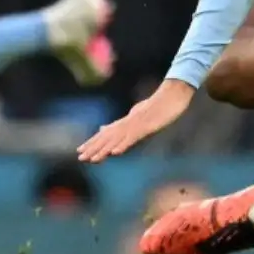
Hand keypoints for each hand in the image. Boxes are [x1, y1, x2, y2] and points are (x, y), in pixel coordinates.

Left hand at [77, 79, 194, 161]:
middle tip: (80, 157)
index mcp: (127, 121)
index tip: (80, 150)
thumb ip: (127, 121)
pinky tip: (115, 153)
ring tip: (93, 159)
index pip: (106, 133)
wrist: (174, 93)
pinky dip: (123, 144)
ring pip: (118, 139)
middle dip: (94, 148)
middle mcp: (129, 122)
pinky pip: (133, 137)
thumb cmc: (160, 105)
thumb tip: (114, 125)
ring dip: (104, 149)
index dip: (93, 142)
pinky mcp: (147, 125)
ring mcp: (137, 124)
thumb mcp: (140, 114)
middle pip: (108, 136)